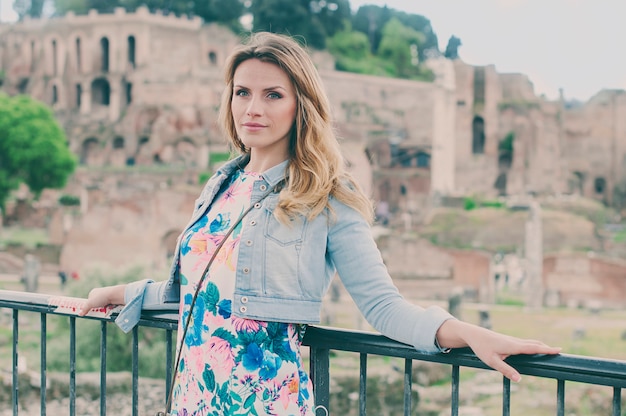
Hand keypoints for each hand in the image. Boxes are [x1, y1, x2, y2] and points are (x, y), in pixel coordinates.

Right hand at [78, 284, 126, 315]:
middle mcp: (101, 294)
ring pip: (104, 307)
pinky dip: (109, 313)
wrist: (116, 295)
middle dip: (97, 311)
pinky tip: (109, 317)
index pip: (89, 300)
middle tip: (97, 315)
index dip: (89, 306)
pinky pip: (110, 308)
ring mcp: (108, 297)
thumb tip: (79, 314)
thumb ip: (84, 309)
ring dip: (103, 313)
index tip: (88, 312)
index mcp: (94, 292)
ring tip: (103, 317)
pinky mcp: (114, 301)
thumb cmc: (102, 297)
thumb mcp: (90, 303)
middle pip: (97, 305)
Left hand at [437, 320, 560, 381]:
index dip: (546, 349)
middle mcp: (514, 341)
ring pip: (529, 342)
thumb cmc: (481, 347)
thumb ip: (505, 370)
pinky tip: (534, 349)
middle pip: (534, 344)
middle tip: (560, 352)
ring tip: (551, 350)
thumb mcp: (492, 361)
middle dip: (547, 348)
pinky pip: (524, 343)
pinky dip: (533, 345)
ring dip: (540, 346)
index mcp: (512, 346)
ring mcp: (512, 340)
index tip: (559, 350)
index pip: (533, 348)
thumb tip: (519, 379)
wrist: (473, 334)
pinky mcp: (508, 341)